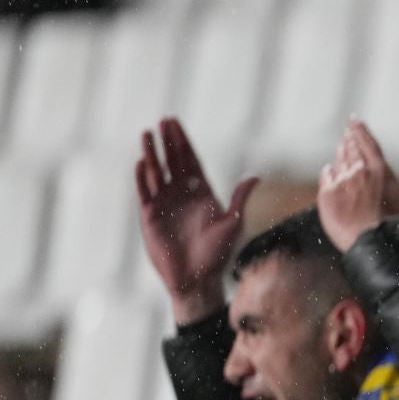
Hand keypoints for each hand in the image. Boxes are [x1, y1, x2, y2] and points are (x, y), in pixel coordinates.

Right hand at [135, 118, 258, 324]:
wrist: (197, 278)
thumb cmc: (218, 254)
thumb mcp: (232, 223)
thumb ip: (240, 198)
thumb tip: (255, 176)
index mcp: (202, 193)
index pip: (190, 160)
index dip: (183, 141)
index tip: (176, 123)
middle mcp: (181, 194)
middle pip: (172, 161)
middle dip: (168, 141)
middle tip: (163, 120)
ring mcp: (164, 203)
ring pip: (156, 173)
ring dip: (151, 154)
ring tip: (147, 134)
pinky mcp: (150, 216)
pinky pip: (144, 192)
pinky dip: (142, 178)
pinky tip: (141, 162)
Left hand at [315, 120, 398, 251]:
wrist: (373, 243)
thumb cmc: (397, 224)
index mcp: (380, 170)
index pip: (368, 143)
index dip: (360, 130)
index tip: (353, 120)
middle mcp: (359, 171)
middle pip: (351, 150)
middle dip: (349, 140)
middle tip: (347, 133)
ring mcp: (341, 182)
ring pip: (338, 161)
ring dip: (340, 153)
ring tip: (341, 147)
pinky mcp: (327, 195)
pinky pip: (327, 177)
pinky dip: (328, 171)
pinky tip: (329, 169)